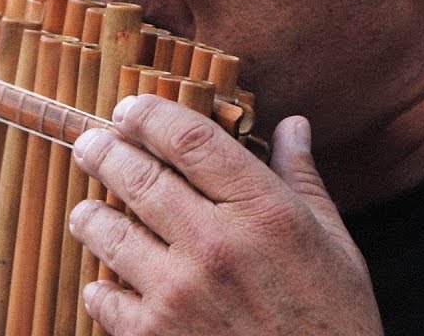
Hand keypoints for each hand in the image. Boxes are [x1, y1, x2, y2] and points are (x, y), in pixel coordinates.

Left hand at [69, 96, 382, 335]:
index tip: (130, 109)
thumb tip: (293, 125)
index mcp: (264, 212)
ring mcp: (180, 293)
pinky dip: (98, 287)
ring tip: (88, 212)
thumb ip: (303, 180)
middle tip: (90, 145)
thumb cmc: (334, 322)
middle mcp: (216, 245)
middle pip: (138, 175)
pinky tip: (105, 282)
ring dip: (90, 215)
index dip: (150, 114)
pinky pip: (103, 298)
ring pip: (108, 232)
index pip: (191, 138)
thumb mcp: (335, 245)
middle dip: (104, 152)